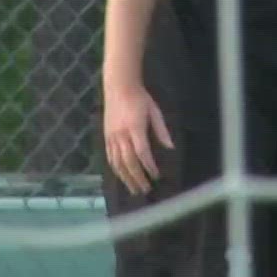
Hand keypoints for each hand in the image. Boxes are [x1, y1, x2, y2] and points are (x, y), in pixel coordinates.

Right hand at [104, 80, 173, 195]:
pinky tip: (121, 176)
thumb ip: (161, 130)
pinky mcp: (106, 137)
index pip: (142, 152)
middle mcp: (121, 134)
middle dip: (137, 178)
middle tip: (145, 190)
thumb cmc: (140, 98)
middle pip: (129, 161)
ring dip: (125, 177)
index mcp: (135, 128)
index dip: (149, 166)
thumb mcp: (154, 111)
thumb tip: (170, 147)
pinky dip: (115, 168)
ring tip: (133, 189)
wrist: (119, 86)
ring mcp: (112, 137)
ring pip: (117, 162)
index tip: (156, 176)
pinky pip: (110, 156)